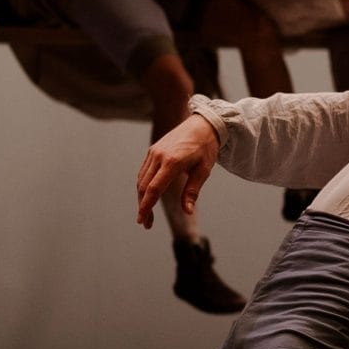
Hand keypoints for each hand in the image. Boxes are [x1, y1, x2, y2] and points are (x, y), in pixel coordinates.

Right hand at [136, 113, 219, 228]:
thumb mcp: (204, 170)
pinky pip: (144, 171)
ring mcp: (154, 152)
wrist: (203, 124)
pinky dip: (143, 185)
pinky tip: (148, 196)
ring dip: (142, 197)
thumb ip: (193, 190)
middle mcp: (159, 156)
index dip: (147, 206)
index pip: (154, 188)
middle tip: (146, 224)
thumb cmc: (206, 148)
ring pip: (141, 179)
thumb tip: (187, 211)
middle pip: (144, 186)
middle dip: (143, 206)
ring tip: (147, 213)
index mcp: (172, 162)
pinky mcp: (153, 150)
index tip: (143, 220)